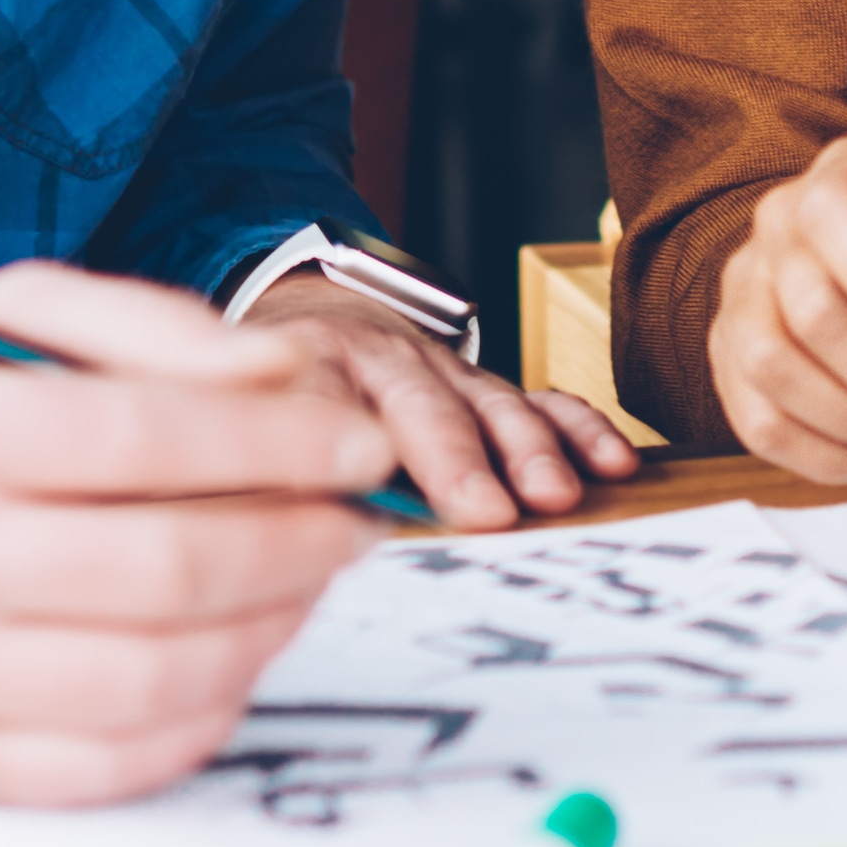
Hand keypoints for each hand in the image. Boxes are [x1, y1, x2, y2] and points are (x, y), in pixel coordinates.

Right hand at [0, 262, 398, 803]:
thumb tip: (287, 379)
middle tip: (358, 524)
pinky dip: (204, 714)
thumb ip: (149, 328)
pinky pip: (110, 763)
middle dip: (299, 545)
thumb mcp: (2, 321)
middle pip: (165, 570)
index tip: (363, 448)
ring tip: (307, 584)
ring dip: (270, 631)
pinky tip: (235, 655)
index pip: (146, 441)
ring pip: (153, 679)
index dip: (282, 448)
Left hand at [231, 274, 643, 530]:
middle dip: (455, 459)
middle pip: (418, 406)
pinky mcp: (486, 386)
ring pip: (488, 402)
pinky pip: (540, 399)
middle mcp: (379, 363)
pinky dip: (577, 429)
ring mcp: (442, 371)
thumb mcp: (235, 415)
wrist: (318, 314)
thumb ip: (248, 466)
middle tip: (485, 511)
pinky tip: (611, 463)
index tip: (369, 501)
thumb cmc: (273, 396)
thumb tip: (253, 532)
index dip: (345, 450)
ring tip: (554, 494)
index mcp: (304, 370)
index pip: (317, 404)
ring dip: (526, 448)